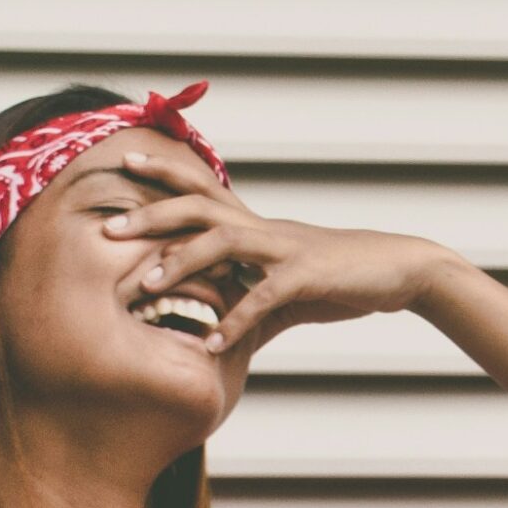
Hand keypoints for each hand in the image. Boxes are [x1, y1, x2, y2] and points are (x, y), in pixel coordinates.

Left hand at [104, 154, 455, 356]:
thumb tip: (216, 335)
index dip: (164, 173)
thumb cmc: (341, 277)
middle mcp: (264, 228)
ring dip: (182, 262)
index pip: (201, 189)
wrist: (400, 271)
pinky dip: (235, 322)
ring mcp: (285, 249)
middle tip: (108, 229)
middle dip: (152, 214)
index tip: (122, 161)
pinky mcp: (308, 277)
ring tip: (147, 288)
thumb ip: (248, 305)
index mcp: (256, 225)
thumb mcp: (287, 287)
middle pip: (199, 206)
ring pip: (223, 242)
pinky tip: (211, 346)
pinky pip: (264, 297)